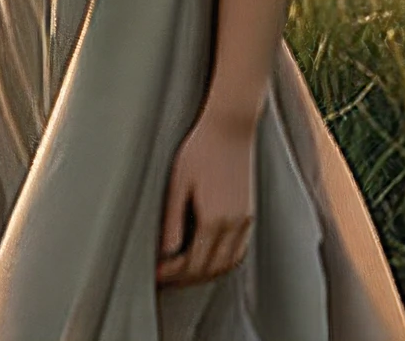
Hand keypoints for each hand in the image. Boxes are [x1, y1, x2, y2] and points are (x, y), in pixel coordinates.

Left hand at [156, 111, 256, 286]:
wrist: (231, 126)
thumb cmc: (199, 150)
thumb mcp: (177, 184)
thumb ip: (171, 220)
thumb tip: (164, 252)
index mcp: (213, 220)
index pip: (191, 264)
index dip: (171, 273)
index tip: (155, 274)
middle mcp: (233, 225)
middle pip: (209, 269)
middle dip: (185, 278)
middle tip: (164, 277)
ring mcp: (245, 220)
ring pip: (227, 265)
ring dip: (205, 274)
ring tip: (182, 273)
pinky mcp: (249, 213)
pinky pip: (239, 252)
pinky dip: (223, 263)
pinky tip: (208, 258)